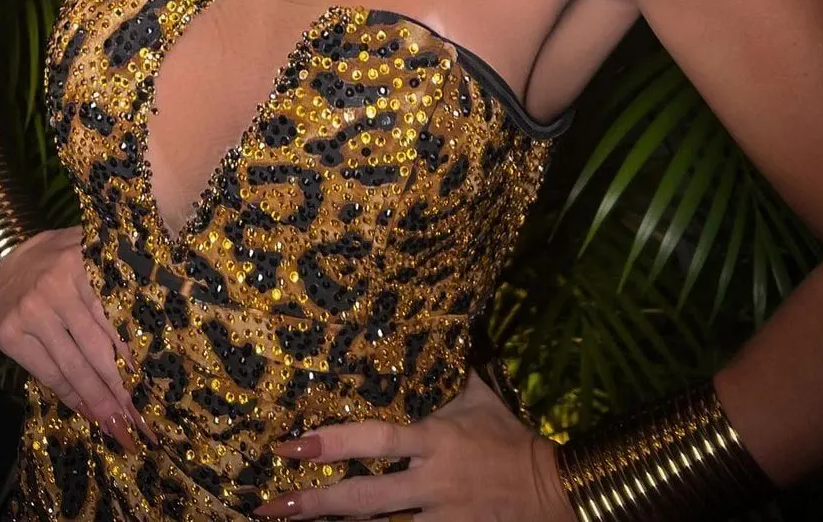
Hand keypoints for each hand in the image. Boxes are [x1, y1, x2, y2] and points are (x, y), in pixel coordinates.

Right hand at [0, 225, 156, 452]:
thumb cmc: (56, 257)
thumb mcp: (88, 250)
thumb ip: (115, 273)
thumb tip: (157, 310)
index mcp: (84, 262)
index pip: (117, 317)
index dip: (136, 354)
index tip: (155, 384)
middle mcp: (57, 287)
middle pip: (99, 348)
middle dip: (122, 388)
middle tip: (144, 420)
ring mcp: (32, 312)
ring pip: (74, 366)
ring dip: (99, 401)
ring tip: (120, 428)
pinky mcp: (10, 334)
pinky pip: (48, 373)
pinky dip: (70, 395)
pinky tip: (89, 412)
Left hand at [252, 367, 574, 519]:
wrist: (552, 490)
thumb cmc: (508, 436)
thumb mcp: (479, 395)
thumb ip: (451, 365)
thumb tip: (438, 319)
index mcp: (434, 439)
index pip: (375, 440)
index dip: (332, 443)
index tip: (291, 444)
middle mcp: (430, 481)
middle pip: (363, 498)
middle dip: (313, 503)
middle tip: (269, 505)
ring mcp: (439, 517)